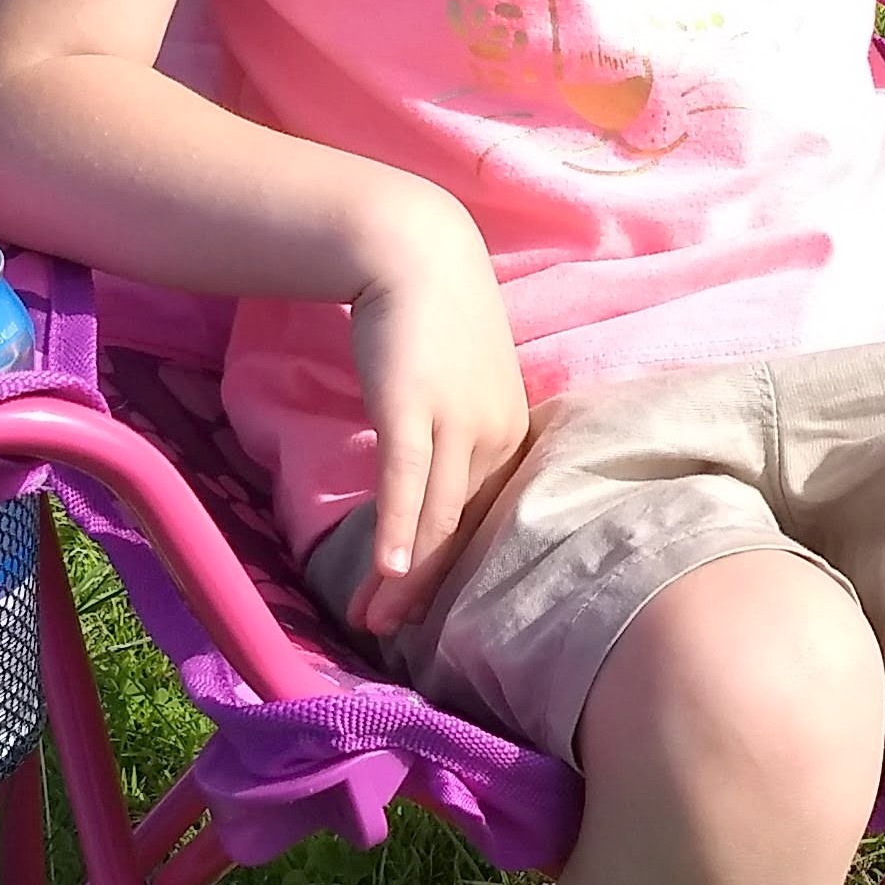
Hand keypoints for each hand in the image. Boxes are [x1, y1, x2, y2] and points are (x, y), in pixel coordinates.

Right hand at [347, 201, 530, 634]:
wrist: (414, 250)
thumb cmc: (434, 313)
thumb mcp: (462, 378)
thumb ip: (458, 426)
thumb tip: (433, 473)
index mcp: (510, 433)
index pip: (484, 517)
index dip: (452, 566)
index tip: (428, 607)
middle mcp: (495, 436)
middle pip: (460, 529)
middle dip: (427, 588)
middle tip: (395, 635)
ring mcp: (457, 425)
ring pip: (433, 519)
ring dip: (403, 577)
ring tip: (374, 620)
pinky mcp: (414, 411)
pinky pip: (406, 485)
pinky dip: (396, 532)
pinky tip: (384, 573)